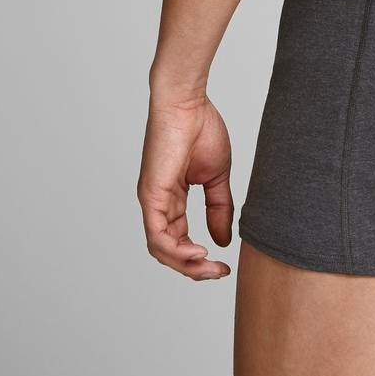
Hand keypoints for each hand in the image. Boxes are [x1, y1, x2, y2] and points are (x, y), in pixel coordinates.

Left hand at [137, 93, 233, 279]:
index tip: (224, 266)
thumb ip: (219, 208)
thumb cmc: (201, 128)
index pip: (179, 240)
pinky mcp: (150, 195)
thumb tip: (222, 240)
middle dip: (194, 268)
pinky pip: (157, 234)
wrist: (188, 102)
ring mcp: (152, 200)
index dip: (200, 259)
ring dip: (186, 264)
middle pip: (169, 251)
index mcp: (172, 198)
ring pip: (161, 249)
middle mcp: (158, 203)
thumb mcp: (216, 176)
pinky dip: (175, 250)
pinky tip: (198, 251)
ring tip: (209, 266)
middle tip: (218, 273)